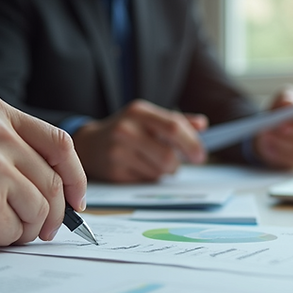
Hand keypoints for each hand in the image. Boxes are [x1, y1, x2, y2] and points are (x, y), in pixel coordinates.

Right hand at [73, 99, 207, 181]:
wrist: (89, 144)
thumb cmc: (125, 130)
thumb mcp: (147, 118)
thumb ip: (176, 121)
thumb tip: (202, 125)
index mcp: (139, 111)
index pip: (173, 127)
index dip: (191, 144)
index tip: (200, 156)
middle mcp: (126, 129)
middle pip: (167, 156)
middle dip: (176, 164)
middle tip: (175, 165)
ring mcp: (118, 151)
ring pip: (158, 171)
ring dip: (162, 171)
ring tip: (150, 162)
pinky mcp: (114, 171)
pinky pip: (145, 181)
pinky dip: (148, 177)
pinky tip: (137, 167)